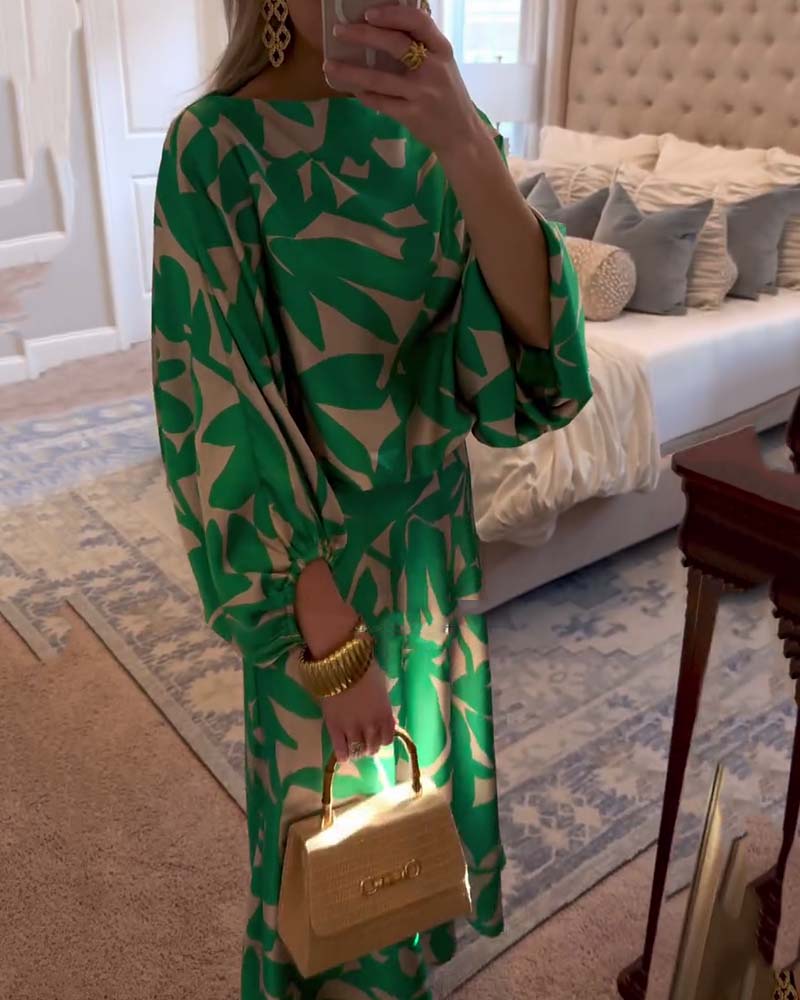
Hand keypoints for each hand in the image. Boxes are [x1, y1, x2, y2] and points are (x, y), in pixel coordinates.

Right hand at [322, 661, 395, 761]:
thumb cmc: (364, 670)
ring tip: (354, 747)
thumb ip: (385, 706)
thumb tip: (391, 720)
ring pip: (358, 750)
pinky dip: (343, 755)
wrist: (340, 665)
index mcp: (385, 715)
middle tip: (365, 742)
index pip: (388, 739)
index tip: (378, 736)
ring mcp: (352, 729)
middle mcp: (371, 726)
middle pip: (373, 746)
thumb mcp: (382, 686)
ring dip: (358, 751)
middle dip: (370, 746)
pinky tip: (343, 755)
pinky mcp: (334, 729)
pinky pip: (340, 750)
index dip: (383, 739)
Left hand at [324, 4, 483, 157]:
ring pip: (380, 79)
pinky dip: (365, 96)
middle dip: (363, 35)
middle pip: (395, 44)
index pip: (418, 21)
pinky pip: (381, 103)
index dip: (392, 14)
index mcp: (442, 50)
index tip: (368, 13)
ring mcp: (422, 94)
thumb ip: (423, 47)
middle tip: (339, 31)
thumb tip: (388, 26)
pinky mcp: (412, 116)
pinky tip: (352, 91)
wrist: (463, 137)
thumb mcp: (444, 66)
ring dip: (351, 71)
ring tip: (329, 66)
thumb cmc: (449, 98)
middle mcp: (433, 69)